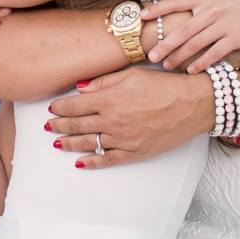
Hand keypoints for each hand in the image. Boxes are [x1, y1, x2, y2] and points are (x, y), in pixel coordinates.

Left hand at [46, 66, 211, 168]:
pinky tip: (80, 163)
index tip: (51, 109)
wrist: (192, 105)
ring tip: (56, 143)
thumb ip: (103, 82)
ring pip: (89, 144)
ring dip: (69, 144)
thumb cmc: (163, 85)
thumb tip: (79, 88)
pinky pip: (108, 161)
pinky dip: (92, 163)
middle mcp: (112, 121)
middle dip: (59, 126)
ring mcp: (123, 139)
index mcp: (109, 100)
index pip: (74, 106)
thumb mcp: (131, 74)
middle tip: (48, 126)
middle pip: (77, 126)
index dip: (59, 108)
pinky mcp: (135, 153)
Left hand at [140, 0, 239, 72]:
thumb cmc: (238, 3)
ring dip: (180, 56)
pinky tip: (191, 71)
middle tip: (150, 55)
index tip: (141, 16)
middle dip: (165, 43)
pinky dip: (202, 62)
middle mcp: (212, 10)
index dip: (158, 9)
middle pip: (184, 29)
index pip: (177, 2)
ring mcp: (224, 24)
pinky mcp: (236, 38)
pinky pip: (215, 52)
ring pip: (197, 43)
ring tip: (165, 65)